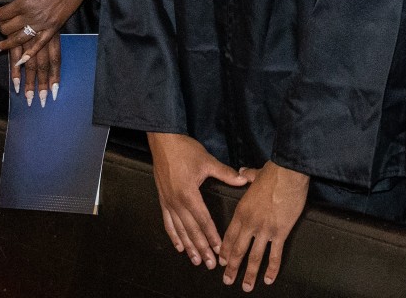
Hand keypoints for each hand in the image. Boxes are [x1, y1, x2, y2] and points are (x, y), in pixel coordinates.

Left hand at [0, 0, 86, 103]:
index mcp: (23, 3)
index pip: (3, 14)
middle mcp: (31, 16)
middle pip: (9, 29)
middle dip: (2, 29)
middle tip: (0, 28)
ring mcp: (42, 24)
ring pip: (21, 40)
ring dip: (8, 47)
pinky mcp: (53, 29)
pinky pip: (40, 44)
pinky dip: (30, 54)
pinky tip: (22, 61)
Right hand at [150, 132, 251, 270]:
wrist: (163, 142)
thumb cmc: (185, 150)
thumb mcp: (207, 161)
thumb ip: (225, 174)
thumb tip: (243, 181)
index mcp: (189, 194)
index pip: (203, 220)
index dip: (212, 236)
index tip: (219, 250)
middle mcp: (177, 202)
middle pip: (191, 230)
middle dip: (202, 248)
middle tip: (210, 264)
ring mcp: (168, 203)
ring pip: (179, 230)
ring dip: (189, 247)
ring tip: (196, 261)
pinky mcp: (163, 200)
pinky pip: (168, 223)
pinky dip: (174, 236)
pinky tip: (179, 247)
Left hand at [220, 162, 309, 289]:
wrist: (289, 173)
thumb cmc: (273, 172)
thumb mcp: (254, 174)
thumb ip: (246, 176)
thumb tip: (242, 172)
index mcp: (242, 211)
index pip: (229, 236)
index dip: (225, 251)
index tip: (222, 261)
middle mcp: (250, 223)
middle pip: (238, 250)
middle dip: (232, 268)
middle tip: (227, 280)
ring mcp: (265, 230)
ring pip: (254, 257)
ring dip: (249, 274)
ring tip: (246, 287)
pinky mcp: (280, 232)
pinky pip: (275, 254)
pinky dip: (271, 268)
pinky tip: (269, 279)